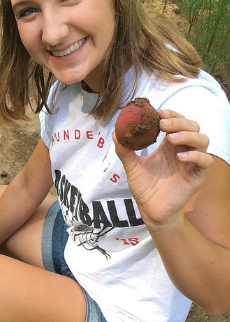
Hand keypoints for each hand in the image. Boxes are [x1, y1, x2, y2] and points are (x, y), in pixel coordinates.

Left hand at [113, 110, 212, 226]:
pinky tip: (180, 157)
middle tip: (163, 124)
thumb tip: (115, 133)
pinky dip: (195, 156)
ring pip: (202, 140)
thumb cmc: (144, 187)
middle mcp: (183, 150)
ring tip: (171, 139)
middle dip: (179, 122)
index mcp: (169, 145)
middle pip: (192, 127)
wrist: (149, 208)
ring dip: (188, 135)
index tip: (159, 112)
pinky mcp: (197, 176)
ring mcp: (192, 162)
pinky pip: (205, 161)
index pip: (177, 123)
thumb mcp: (132, 166)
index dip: (172, 115)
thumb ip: (125, 150)